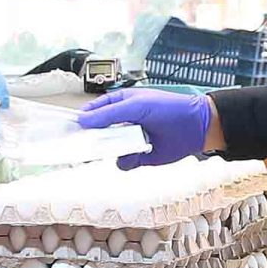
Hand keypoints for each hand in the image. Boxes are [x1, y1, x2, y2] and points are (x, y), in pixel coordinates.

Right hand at [78, 89, 213, 169]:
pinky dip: (126, 160)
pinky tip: (139, 151)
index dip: (83, 119)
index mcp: (120, 104)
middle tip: (83, 144)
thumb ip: (108, 114)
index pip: (94, 111)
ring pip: (108, 151)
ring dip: (111, 150)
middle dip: (93, 139)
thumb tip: (83, 121)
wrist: (195, 126)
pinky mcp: (139, 157)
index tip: (71, 127)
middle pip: (98, 133)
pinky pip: (123, 163)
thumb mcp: (136, 106)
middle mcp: (122, 123)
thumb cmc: (167, 108)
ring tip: (123, 144)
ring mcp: (130, 141)